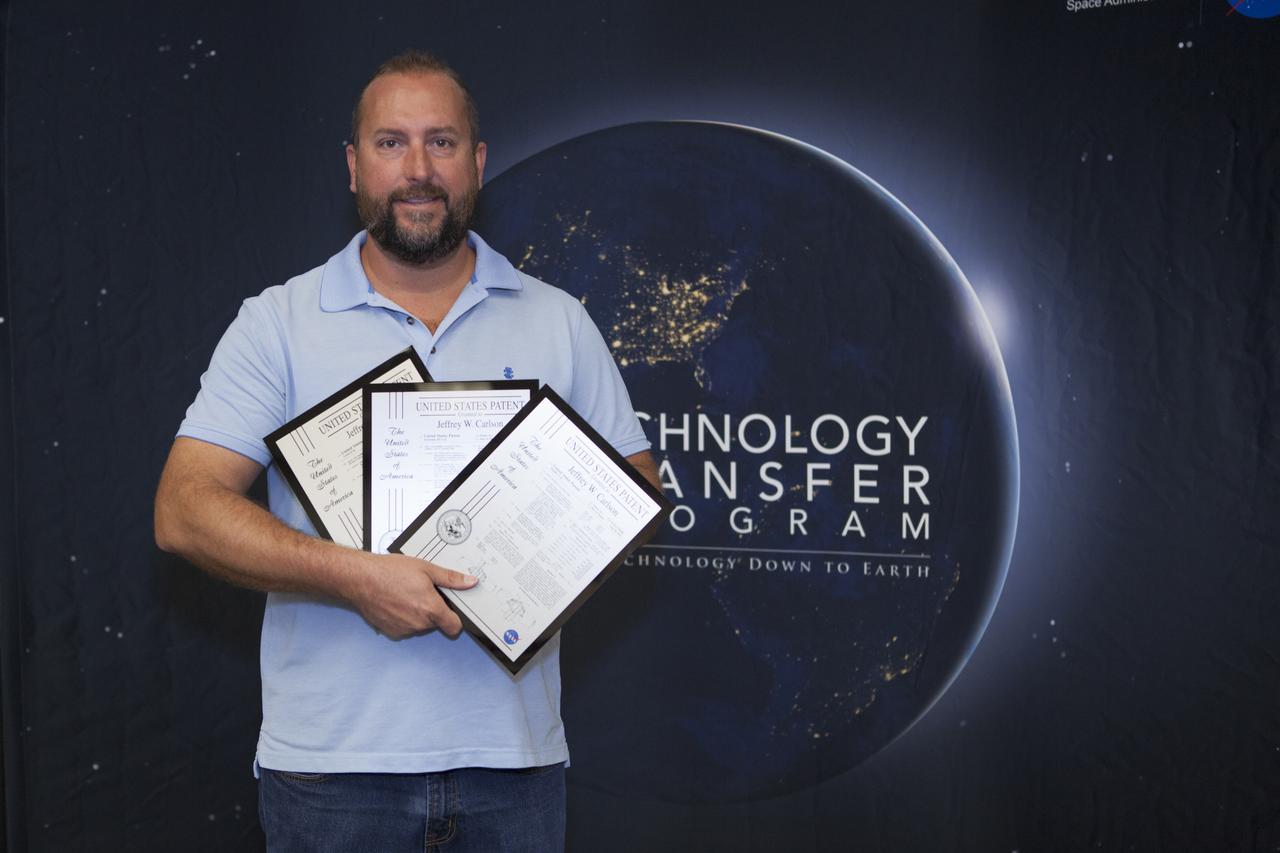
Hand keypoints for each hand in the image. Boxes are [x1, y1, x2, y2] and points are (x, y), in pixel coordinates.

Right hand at [352, 553, 477, 638]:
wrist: (360, 579)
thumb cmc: (389, 572)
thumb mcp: (426, 568)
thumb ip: (450, 578)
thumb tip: (469, 582)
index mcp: (431, 609)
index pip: (454, 627)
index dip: (456, 620)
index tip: (452, 611)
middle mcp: (419, 624)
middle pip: (436, 623)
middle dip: (433, 610)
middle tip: (423, 592)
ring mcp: (403, 629)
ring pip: (419, 625)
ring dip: (417, 614)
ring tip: (406, 594)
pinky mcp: (390, 631)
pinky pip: (404, 627)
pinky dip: (403, 618)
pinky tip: (396, 602)